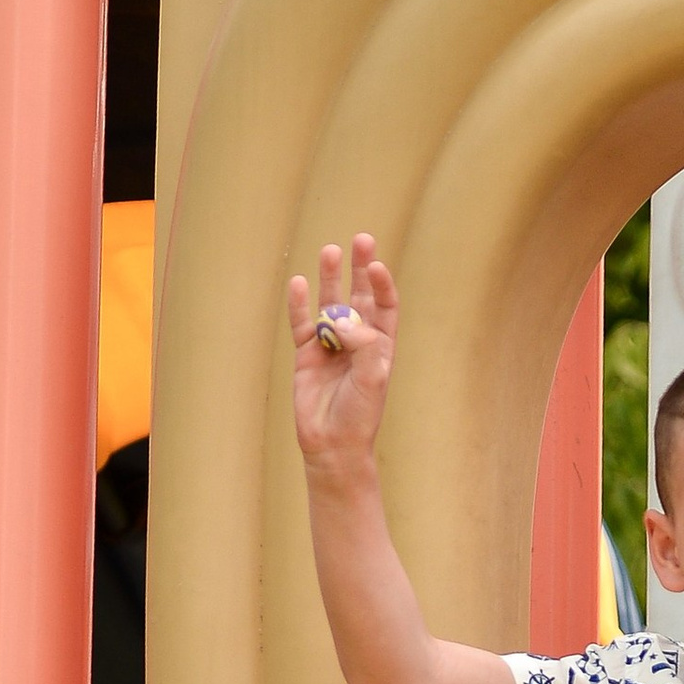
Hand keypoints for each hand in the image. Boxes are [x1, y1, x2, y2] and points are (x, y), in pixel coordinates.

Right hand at [288, 233, 397, 475]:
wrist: (332, 444)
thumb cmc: (359, 415)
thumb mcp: (372, 379)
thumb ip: (363, 345)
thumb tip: (343, 318)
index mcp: (380, 345)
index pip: (385, 306)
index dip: (382, 285)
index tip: (377, 266)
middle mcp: (357, 340)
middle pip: (359, 296)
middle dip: (360, 269)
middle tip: (361, 240)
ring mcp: (330, 345)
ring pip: (330, 304)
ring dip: (330, 278)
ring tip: (330, 250)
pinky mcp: (306, 354)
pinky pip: (302, 323)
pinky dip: (299, 304)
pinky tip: (297, 282)